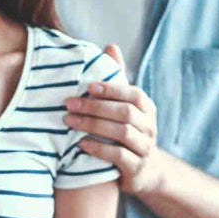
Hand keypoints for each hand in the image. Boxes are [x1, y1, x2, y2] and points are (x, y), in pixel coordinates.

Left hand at [64, 42, 161, 194]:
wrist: (143, 172)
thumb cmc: (127, 131)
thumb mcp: (124, 106)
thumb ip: (117, 79)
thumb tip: (110, 45)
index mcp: (146, 108)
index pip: (133, 94)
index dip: (112, 89)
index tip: (88, 86)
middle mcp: (150, 126)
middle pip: (125, 113)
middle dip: (95, 106)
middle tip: (69, 103)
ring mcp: (145, 148)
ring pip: (122, 133)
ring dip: (93, 125)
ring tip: (70, 121)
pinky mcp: (137, 169)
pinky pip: (119, 156)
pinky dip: (99, 148)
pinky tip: (80, 144)